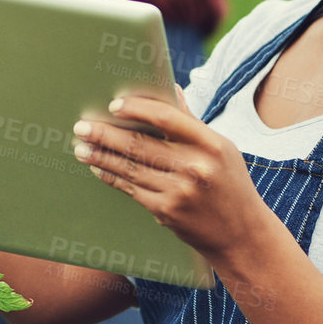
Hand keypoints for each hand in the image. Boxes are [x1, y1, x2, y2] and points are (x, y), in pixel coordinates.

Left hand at [71, 90, 275, 265]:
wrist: (241, 235)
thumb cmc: (230, 184)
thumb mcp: (221, 149)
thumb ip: (192, 122)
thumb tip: (172, 88)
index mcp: (211, 144)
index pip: (167, 118)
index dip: (138, 108)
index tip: (114, 105)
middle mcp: (195, 168)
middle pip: (140, 145)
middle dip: (106, 134)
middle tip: (82, 126)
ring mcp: (179, 192)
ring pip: (130, 168)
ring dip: (101, 156)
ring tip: (81, 145)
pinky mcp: (167, 212)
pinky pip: (131, 189)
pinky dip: (111, 177)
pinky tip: (98, 167)